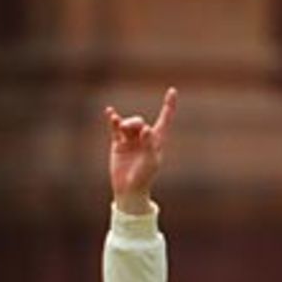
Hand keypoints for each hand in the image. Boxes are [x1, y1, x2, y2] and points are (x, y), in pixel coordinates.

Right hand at [105, 90, 177, 214]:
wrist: (129, 189)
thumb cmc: (144, 177)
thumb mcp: (150, 161)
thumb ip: (149, 144)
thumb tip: (145, 128)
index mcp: (157, 140)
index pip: (165, 119)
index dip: (169, 105)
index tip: (172, 91)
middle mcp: (144, 137)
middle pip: (140, 122)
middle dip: (134, 123)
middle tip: (128, 129)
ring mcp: (131, 140)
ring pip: (128, 125)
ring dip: (125, 125)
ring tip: (120, 129)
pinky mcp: (118, 144)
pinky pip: (115, 129)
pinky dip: (113, 120)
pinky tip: (110, 112)